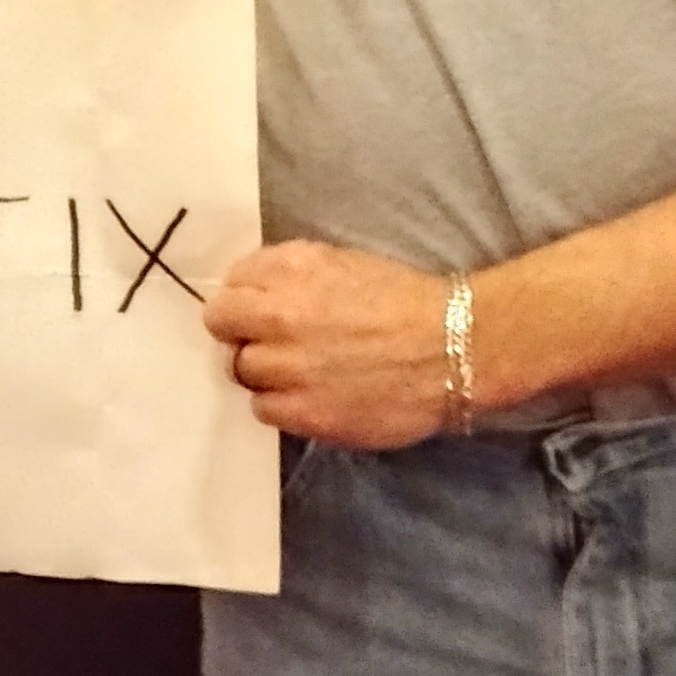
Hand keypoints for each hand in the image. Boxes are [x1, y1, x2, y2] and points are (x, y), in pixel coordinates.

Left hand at [203, 240, 454, 450]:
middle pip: (222, 326)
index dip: (243, 299)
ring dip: (263, 371)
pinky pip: (263, 410)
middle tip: (271, 342)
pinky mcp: (304, 412)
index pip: (230, 284)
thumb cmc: (404, 299)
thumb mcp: (342, 263)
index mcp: (290, 270)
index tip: (258, 310)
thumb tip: (251, 292)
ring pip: (241, 371)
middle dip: (241, 333)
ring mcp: (287, 368)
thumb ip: (289, 274)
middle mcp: (278, 315)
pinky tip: (310, 397)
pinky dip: (281, 404)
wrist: (453, 347)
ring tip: (298, 372)